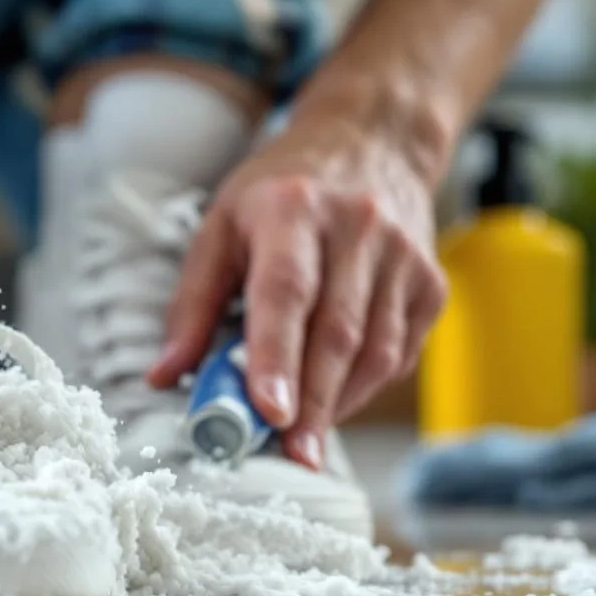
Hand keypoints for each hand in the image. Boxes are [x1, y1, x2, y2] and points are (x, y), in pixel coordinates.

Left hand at [148, 110, 447, 468]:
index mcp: (293, 210)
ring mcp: (404, 256)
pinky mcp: (432, 282)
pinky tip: (333, 401)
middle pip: (337, 333)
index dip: (277, 356)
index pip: (287, 292)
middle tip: (289, 455)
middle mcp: (357, 229)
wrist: (372, 140)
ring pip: (376, 351)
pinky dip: (364, 387)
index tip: (270, 412)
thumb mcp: (220, 228)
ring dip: (338, 404)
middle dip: (311, 404)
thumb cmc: (280, 193)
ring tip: (304, 440)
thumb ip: (191, 304)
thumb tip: (164, 375)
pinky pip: (399, 352)